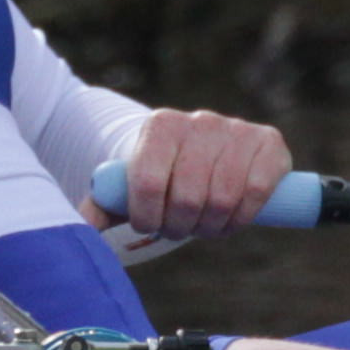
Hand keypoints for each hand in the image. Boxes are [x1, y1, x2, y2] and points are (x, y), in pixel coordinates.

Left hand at [111, 106, 291, 240]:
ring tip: (201, 225)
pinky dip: (240, 218)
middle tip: (177, 229)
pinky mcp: (269, 142)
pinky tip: (229, 218)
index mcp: (160, 125)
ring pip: (222, 199)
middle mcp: (200, 120)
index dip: (147, 217)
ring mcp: (237, 129)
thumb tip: (81, 229)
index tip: (147, 225)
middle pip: (188, 197)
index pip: (148, 182)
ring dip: (210, 227)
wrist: (200, 152)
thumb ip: (103, 205)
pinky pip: (255, 193)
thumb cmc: (159, 175)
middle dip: (179, 226)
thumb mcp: (127, 186)